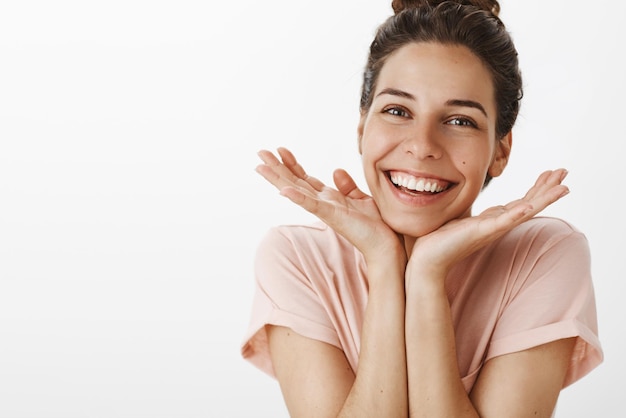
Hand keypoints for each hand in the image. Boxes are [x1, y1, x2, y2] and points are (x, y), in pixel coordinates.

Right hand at [256, 147, 404, 262]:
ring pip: (296, 191)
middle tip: (260, 152)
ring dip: (278, 178)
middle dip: (277, 167)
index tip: (280, 149)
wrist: (385, 245)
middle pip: (294, 182)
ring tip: (261, 166)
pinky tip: (283, 190)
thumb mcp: (361, 198)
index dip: (292, 164)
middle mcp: (322, 203)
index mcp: (329, 198)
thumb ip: (347, 186)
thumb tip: (336, 170)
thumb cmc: (375, 225)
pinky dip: (297, 197)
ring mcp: (324, 210)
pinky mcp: (332, 216)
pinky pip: (312, 205)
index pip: (305, 178)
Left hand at [407, 169, 569, 278]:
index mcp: (493, 221)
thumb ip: (471, 213)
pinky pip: (503, 222)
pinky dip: (517, 214)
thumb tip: (468, 200)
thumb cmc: (440, 241)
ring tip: (563, 187)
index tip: (550, 172)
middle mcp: (497, 225)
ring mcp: (491, 229)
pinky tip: (529, 206)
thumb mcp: (460, 219)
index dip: (537, 187)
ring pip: (524, 210)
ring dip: (543, 198)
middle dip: (547, 187)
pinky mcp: (481, 232)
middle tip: (565, 171)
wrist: (427, 260)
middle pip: (529, 203)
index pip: (521, 201)